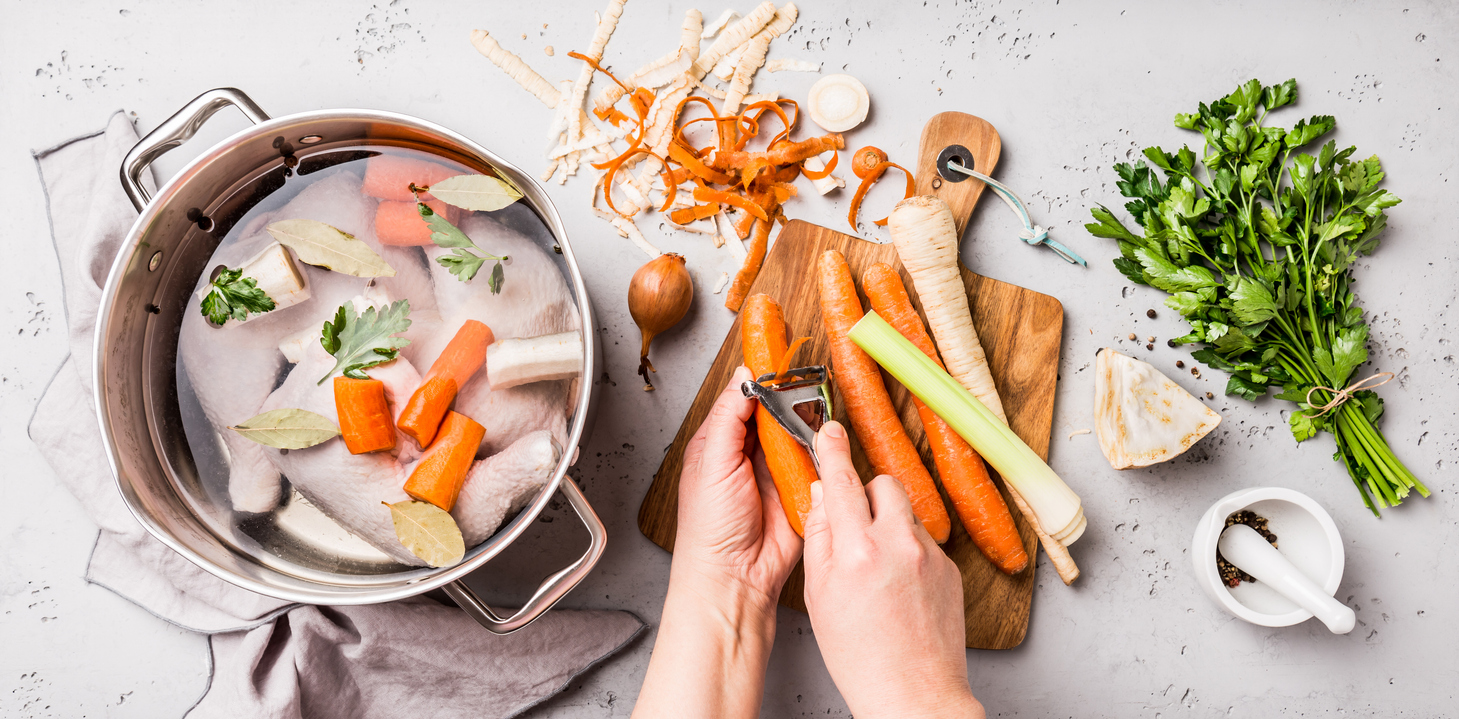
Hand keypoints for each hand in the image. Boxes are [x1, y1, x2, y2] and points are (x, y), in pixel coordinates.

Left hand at [633, 366, 802, 718]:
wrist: (735, 578)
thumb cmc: (709, 529)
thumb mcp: (712, 460)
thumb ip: (730, 415)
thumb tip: (745, 375)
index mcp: (720, 441)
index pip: (744, 395)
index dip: (761, 372)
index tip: (777, 342)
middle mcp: (749, 453)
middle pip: (777, 410)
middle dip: (791, 394)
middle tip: (808, 371)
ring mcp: (777, 471)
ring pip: (800, 432)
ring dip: (809, 422)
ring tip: (818, 403)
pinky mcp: (802, 490)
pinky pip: (819, 461)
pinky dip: (824, 450)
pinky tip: (827, 439)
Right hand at [802, 421, 983, 718]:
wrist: (913, 694)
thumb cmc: (860, 655)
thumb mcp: (819, 595)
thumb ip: (820, 538)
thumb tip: (823, 496)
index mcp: (857, 550)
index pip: (842, 480)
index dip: (833, 450)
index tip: (829, 430)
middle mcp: (898, 544)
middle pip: (883, 484)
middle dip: (867, 496)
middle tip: (854, 528)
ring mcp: (930, 555)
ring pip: (906, 511)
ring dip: (889, 524)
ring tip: (877, 567)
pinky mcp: (951, 568)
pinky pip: (925, 540)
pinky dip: (909, 551)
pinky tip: (900, 587)